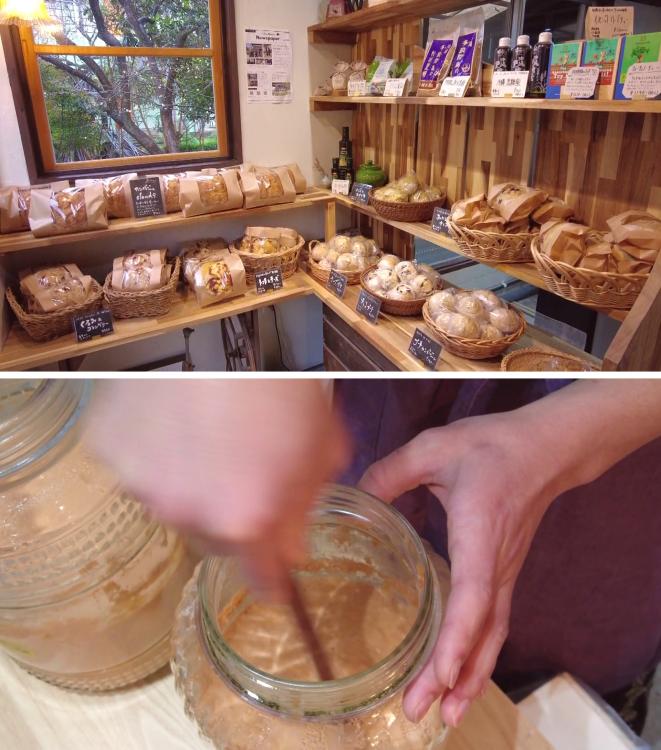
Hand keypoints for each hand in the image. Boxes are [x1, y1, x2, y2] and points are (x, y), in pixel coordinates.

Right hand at [86, 380, 348, 598]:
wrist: (220, 330)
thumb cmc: (278, 378)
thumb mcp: (321, 446)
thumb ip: (305, 509)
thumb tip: (292, 548)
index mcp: (244, 518)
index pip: (259, 579)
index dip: (270, 575)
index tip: (272, 572)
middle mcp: (185, 512)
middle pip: (213, 539)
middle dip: (232, 516)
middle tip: (244, 467)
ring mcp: (140, 480)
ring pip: (171, 502)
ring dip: (190, 482)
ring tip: (209, 432)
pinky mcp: (108, 447)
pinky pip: (137, 466)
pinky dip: (155, 451)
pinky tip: (176, 418)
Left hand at [360, 411, 557, 727]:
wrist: (544, 448)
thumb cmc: (493, 447)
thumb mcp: (434, 447)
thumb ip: (391, 472)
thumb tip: (355, 497)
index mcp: (479, 535)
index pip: (472, 599)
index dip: (454, 641)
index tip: (435, 677)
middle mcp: (496, 564)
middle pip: (483, 633)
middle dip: (453, 678)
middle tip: (421, 714)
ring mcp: (504, 571)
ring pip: (492, 634)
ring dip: (469, 676)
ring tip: (445, 714)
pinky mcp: (503, 570)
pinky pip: (494, 621)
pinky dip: (478, 654)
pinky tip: (461, 673)